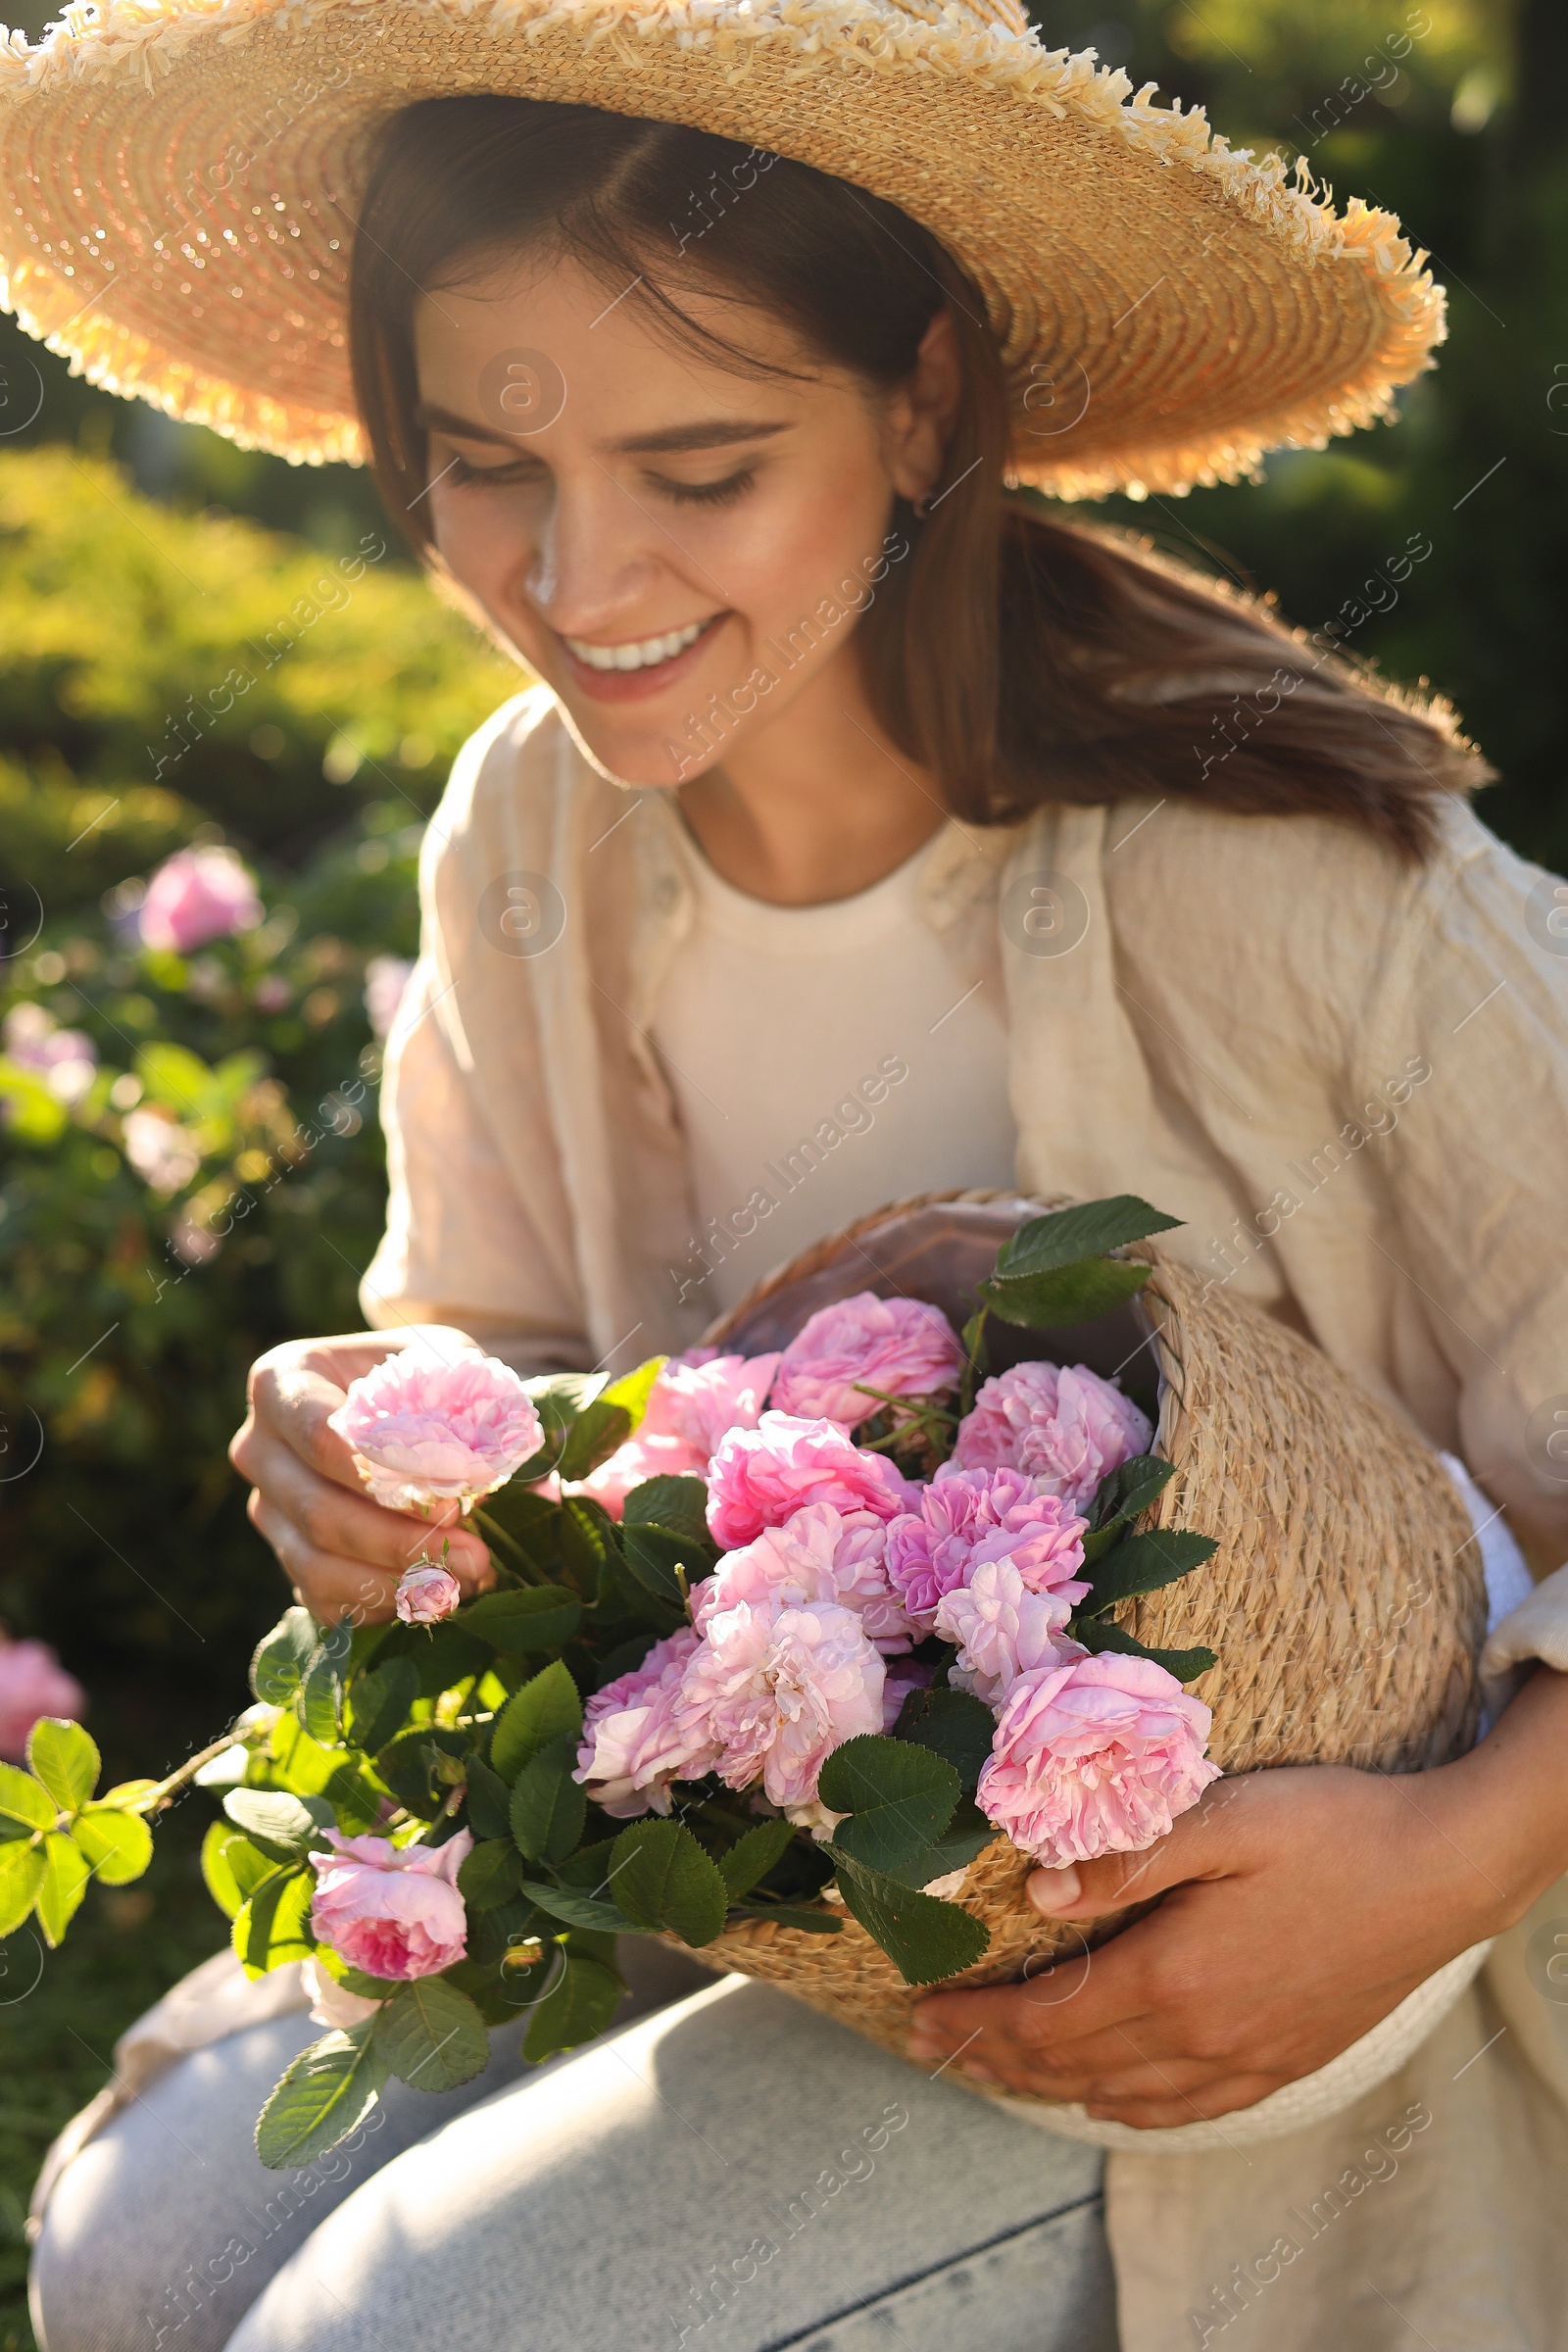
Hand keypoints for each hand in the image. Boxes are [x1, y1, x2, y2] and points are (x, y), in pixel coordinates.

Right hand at [229, 1327, 494, 1627]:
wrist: (407, 1404)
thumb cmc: (423, 1376)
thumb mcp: (444, 1364)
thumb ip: (460, 1400)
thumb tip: (481, 1469)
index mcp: (283, 1382)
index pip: (318, 1433)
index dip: (383, 1472)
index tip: (451, 1497)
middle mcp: (260, 1449)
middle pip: (316, 1509)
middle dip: (399, 1539)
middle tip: (474, 1554)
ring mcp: (269, 1510)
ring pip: (316, 1565)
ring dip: (396, 1581)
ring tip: (466, 1578)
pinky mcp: (289, 1559)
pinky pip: (325, 1601)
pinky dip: (384, 1604)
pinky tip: (436, 1593)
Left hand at [907, 1743, 1543, 2128]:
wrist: (1442, 1872)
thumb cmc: (1331, 1829)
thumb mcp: (1224, 1821)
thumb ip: (1125, 1861)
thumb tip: (1034, 1891)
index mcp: (1173, 1974)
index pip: (1046, 2017)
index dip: (976, 2022)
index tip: (920, 2013)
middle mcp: (1201, 2036)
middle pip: (1071, 2065)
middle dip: (992, 2057)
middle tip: (932, 2044)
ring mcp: (1245, 2059)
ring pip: (1121, 2096)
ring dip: (1048, 2087)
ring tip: (996, 2070)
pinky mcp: (1282, 2062)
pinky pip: (1184, 2110)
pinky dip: (1127, 2108)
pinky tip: (1108, 2100)